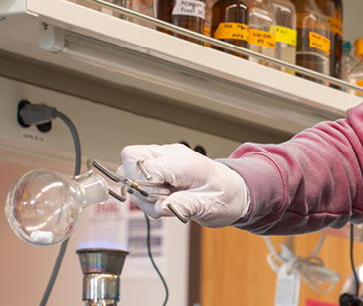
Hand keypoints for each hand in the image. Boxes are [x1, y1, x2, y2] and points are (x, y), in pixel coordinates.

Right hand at [119, 144, 250, 226]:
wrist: (233, 190)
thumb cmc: (224, 196)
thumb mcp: (210, 206)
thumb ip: (186, 205)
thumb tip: (161, 206)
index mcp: (185, 162)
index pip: (145, 165)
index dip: (146, 188)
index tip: (162, 201)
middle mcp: (172, 154)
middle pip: (129, 156)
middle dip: (137, 184)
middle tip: (160, 200)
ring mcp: (164, 157)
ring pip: (129, 167)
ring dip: (141, 190)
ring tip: (165, 201)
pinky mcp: (161, 164)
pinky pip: (138, 174)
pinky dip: (145, 190)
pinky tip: (164, 197)